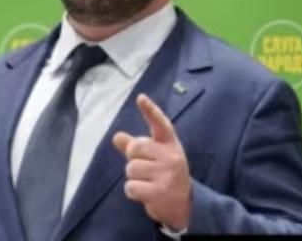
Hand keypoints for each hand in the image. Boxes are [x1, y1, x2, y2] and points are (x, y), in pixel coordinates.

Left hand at [112, 93, 191, 230]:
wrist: (184, 203)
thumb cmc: (166, 174)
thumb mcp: (156, 157)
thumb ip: (136, 146)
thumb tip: (116, 136)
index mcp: (170, 144)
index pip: (160, 124)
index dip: (150, 111)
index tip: (140, 98)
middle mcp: (171, 157)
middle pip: (134, 148)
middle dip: (133, 158)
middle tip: (146, 167)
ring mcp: (166, 174)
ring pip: (130, 169)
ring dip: (134, 178)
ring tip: (148, 182)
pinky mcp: (159, 192)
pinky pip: (130, 187)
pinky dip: (133, 191)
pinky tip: (146, 193)